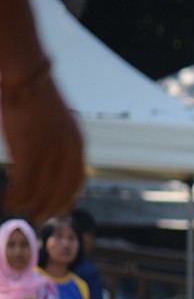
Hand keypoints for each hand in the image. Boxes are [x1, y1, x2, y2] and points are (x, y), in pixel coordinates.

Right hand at [1, 73, 84, 221]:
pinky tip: (9, 199)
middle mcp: (68, 153)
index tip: (59, 210)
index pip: (77, 182)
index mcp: (78, 146)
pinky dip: (16, 195)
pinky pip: (24, 183)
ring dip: (28, 204)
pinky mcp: (28, 151)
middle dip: (48, 208)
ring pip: (40, 190)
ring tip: (16, 208)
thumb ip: (61, 147)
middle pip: (60, 191)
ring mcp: (49, 153)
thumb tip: (54, 169)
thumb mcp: (60, 126)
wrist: (26, 80)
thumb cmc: (37, 102)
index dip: (67, 199)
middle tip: (37, 218)